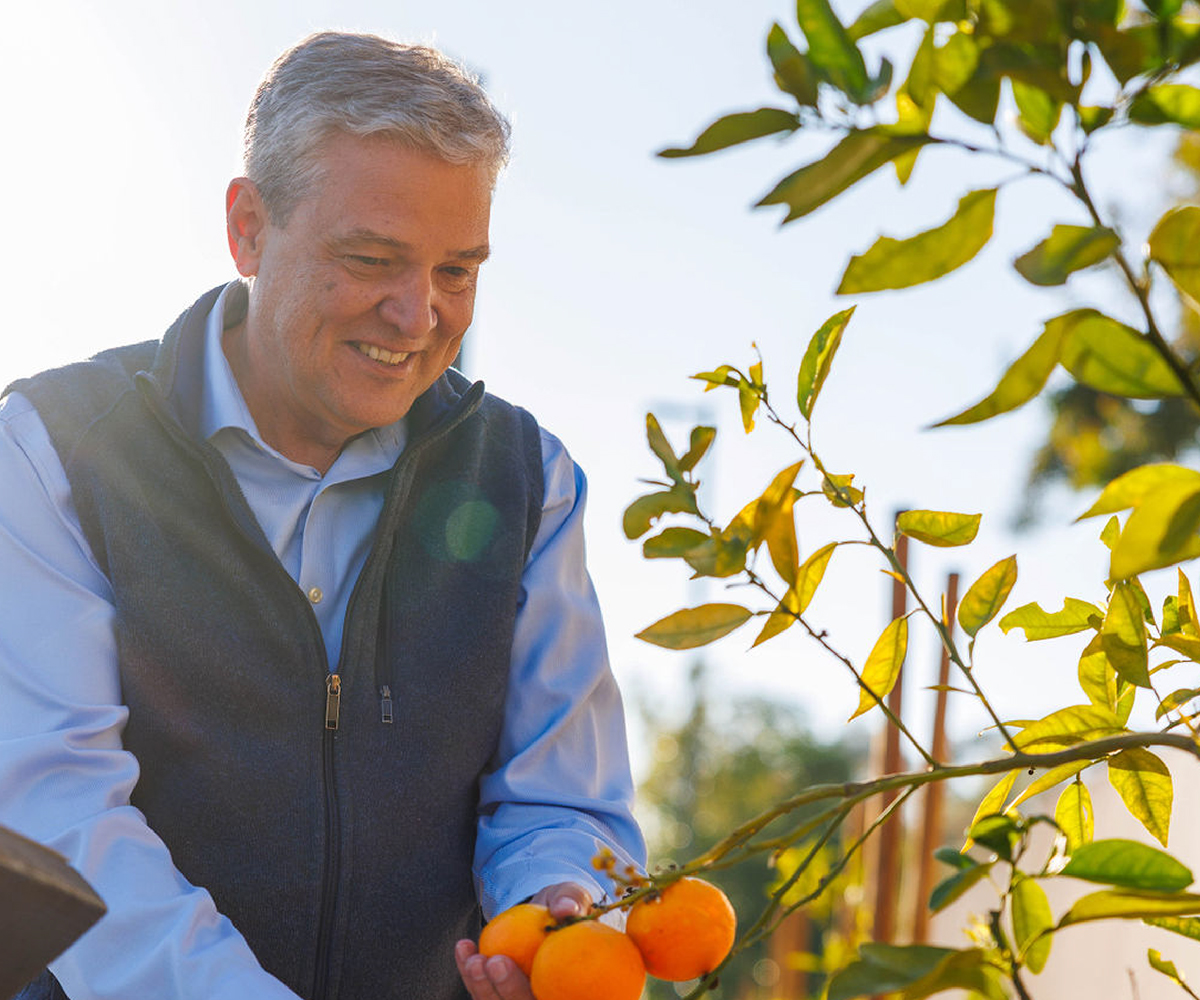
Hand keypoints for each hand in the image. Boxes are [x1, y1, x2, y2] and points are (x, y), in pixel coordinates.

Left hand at [455, 882, 593, 998]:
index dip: (527, 992)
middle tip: (493, 963)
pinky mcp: (499, 993)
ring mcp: (520, 997)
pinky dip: (469, 974)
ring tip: (473, 959)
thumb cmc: (566, 908)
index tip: (512, 965)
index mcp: (570, 989)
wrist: (546, 911)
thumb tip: (565, 909)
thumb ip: (574, 900)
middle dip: (506, 991)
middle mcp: (545, 997)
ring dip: (481, 987)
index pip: (555, 999)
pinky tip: (463, 949)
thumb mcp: (574, 897)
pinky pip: (481, 992)